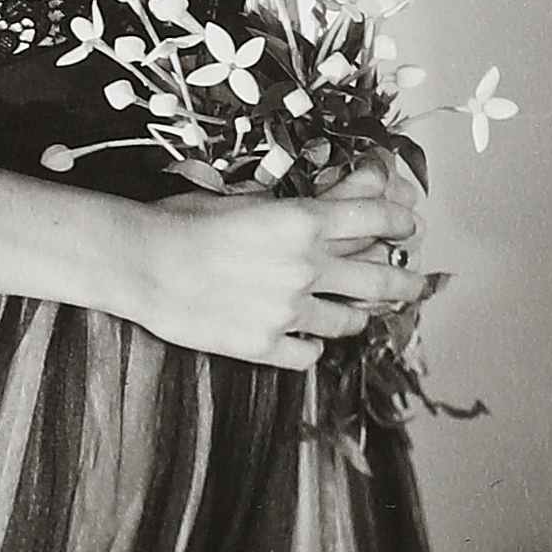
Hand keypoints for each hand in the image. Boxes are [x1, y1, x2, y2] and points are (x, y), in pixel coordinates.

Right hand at [111, 156, 428, 373]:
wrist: (140, 263)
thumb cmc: (182, 221)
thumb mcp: (245, 198)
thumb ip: (295, 207)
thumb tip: (333, 203)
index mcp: (304, 222)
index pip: (377, 216)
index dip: (401, 220)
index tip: (410, 225)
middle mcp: (307, 268)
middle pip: (380, 277)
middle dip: (404, 279)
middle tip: (411, 282)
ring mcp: (289, 311)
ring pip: (350, 320)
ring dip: (358, 315)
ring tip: (359, 314)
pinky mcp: (265, 345)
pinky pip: (308, 354)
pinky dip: (311, 346)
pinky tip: (306, 340)